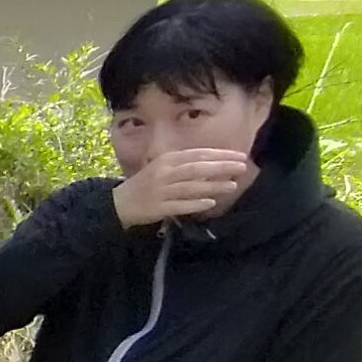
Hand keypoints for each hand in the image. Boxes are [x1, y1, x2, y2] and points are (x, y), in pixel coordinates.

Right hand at [112, 149, 259, 228]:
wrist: (119, 203)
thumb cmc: (145, 184)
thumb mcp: (162, 168)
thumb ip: (184, 164)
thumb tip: (213, 163)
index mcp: (166, 159)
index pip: (197, 154)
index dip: (219, 154)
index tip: (239, 155)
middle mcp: (164, 173)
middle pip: (197, 167)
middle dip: (221, 166)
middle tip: (242, 167)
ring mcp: (161, 190)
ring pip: (191, 186)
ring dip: (213, 185)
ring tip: (232, 185)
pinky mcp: (158, 207)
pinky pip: (180, 205)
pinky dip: (195, 203)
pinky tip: (210, 202)